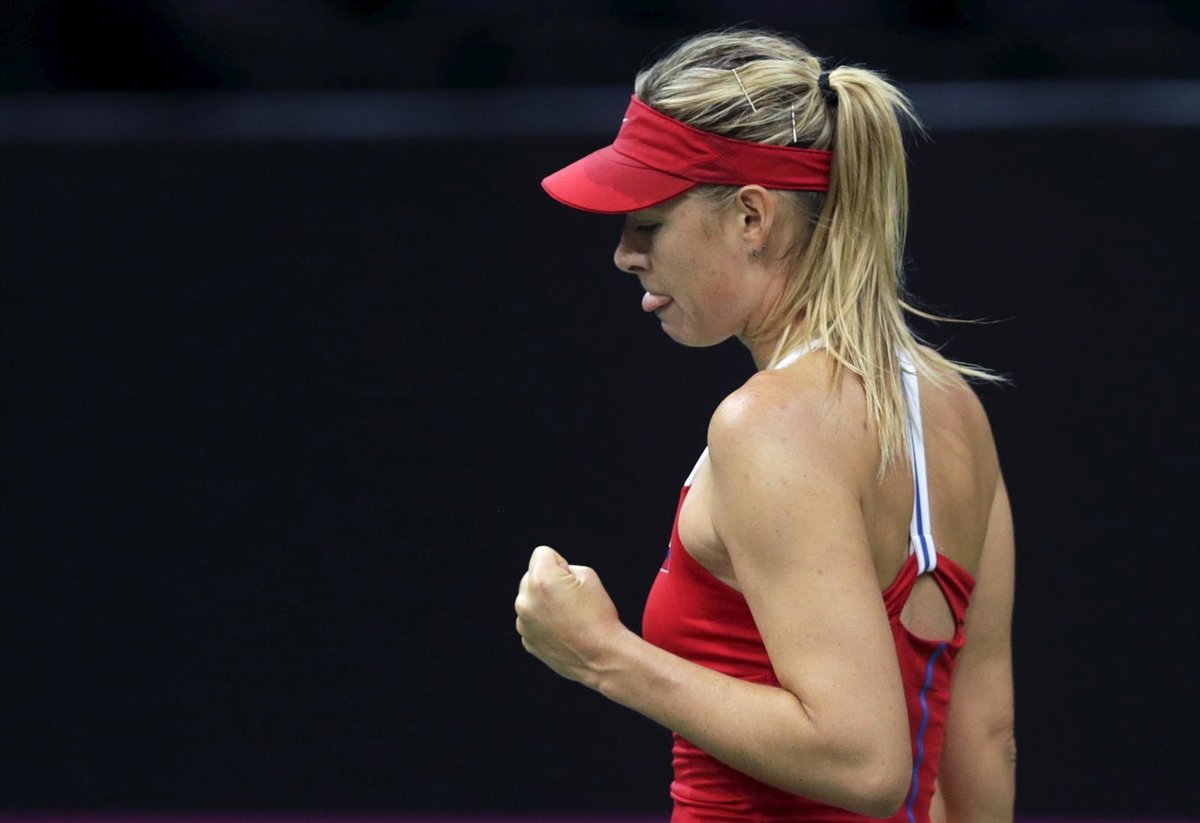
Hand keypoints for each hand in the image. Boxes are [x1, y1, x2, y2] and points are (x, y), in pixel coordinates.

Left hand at [514, 545, 626, 687]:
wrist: (602, 657)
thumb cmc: (599, 616)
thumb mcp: (588, 575)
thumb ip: (565, 568)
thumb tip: (554, 574)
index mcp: (541, 579)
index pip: (542, 553)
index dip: (560, 562)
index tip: (572, 579)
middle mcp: (525, 600)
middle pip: (532, 576)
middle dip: (547, 581)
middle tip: (571, 599)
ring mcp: (523, 622)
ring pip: (530, 599)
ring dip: (543, 602)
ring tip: (568, 616)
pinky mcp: (526, 640)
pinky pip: (531, 620)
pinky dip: (543, 622)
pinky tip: (563, 630)